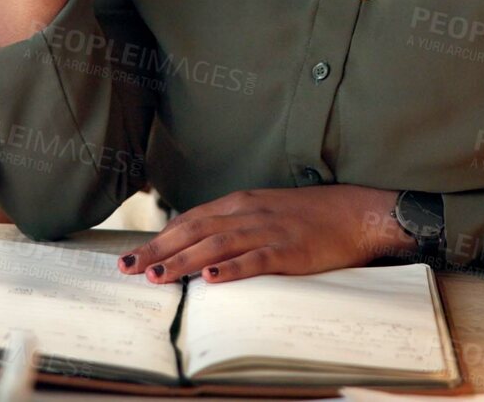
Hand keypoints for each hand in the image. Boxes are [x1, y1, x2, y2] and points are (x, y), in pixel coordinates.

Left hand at [115, 186, 415, 283]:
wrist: (354, 213)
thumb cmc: (307, 217)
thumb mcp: (263, 212)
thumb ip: (231, 225)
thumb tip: (196, 246)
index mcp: (239, 203)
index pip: (189, 221)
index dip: (159, 238)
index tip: (132, 255)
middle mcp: (248, 213)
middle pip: (194, 231)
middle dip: (158, 250)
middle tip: (129, 268)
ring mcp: (268, 231)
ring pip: (217, 245)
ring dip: (184, 261)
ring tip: (158, 276)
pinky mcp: (290, 250)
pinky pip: (256, 260)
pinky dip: (231, 269)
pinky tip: (210, 279)